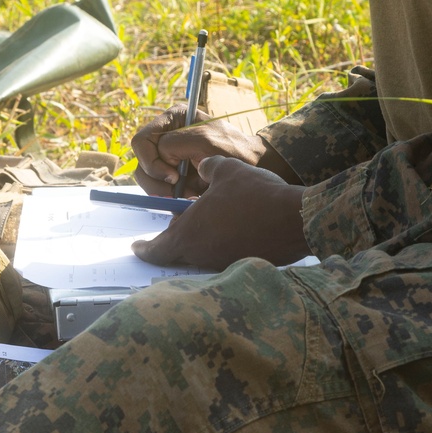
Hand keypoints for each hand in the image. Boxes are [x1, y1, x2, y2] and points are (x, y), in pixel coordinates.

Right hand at [131, 104, 297, 194]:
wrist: (252, 168)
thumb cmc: (233, 150)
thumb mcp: (205, 140)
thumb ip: (175, 143)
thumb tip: (160, 158)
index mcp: (172, 120)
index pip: (142, 141)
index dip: (151, 161)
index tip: (174, 175)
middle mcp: (166, 137)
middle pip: (141, 163)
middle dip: (157, 182)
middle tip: (178, 192)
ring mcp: (168, 158)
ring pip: (147, 180)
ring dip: (164, 192)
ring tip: (189, 194)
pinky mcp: (173, 177)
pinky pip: (159, 191)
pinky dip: (172, 197)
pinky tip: (191, 196)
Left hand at [132, 156, 309, 269]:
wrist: (295, 219)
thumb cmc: (256, 193)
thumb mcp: (226, 169)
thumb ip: (208, 168)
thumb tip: (204, 169)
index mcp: (190, 233)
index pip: (157, 249)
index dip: (144, 248)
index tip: (136, 247)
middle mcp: (203, 254)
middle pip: (178, 253)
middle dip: (173, 241)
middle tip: (176, 226)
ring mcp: (224, 263)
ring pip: (202, 254)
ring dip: (200, 241)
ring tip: (211, 220)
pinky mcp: (244, 264)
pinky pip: (224, 256)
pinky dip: (222, 245)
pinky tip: (235, 228)